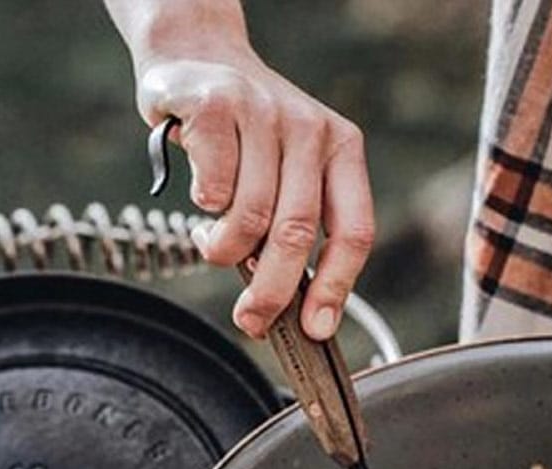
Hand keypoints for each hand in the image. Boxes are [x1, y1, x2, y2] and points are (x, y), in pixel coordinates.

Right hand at [138, 55, 374, 340]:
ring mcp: (265, 113)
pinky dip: (202, 209)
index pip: (353, 230)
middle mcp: (310, 129)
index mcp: (341, 149)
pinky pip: (212, 190)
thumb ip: (293, 225)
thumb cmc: (244, 136)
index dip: (336, 287)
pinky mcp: (217, 106)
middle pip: (297, 234)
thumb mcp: (287, 171)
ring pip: (250, 218)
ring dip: (224, 250)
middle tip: (250, 321)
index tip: (316, 329)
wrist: (198, 56)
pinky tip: (200, 202)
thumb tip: (288, 308)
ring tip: (212, 244)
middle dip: (271, 292)